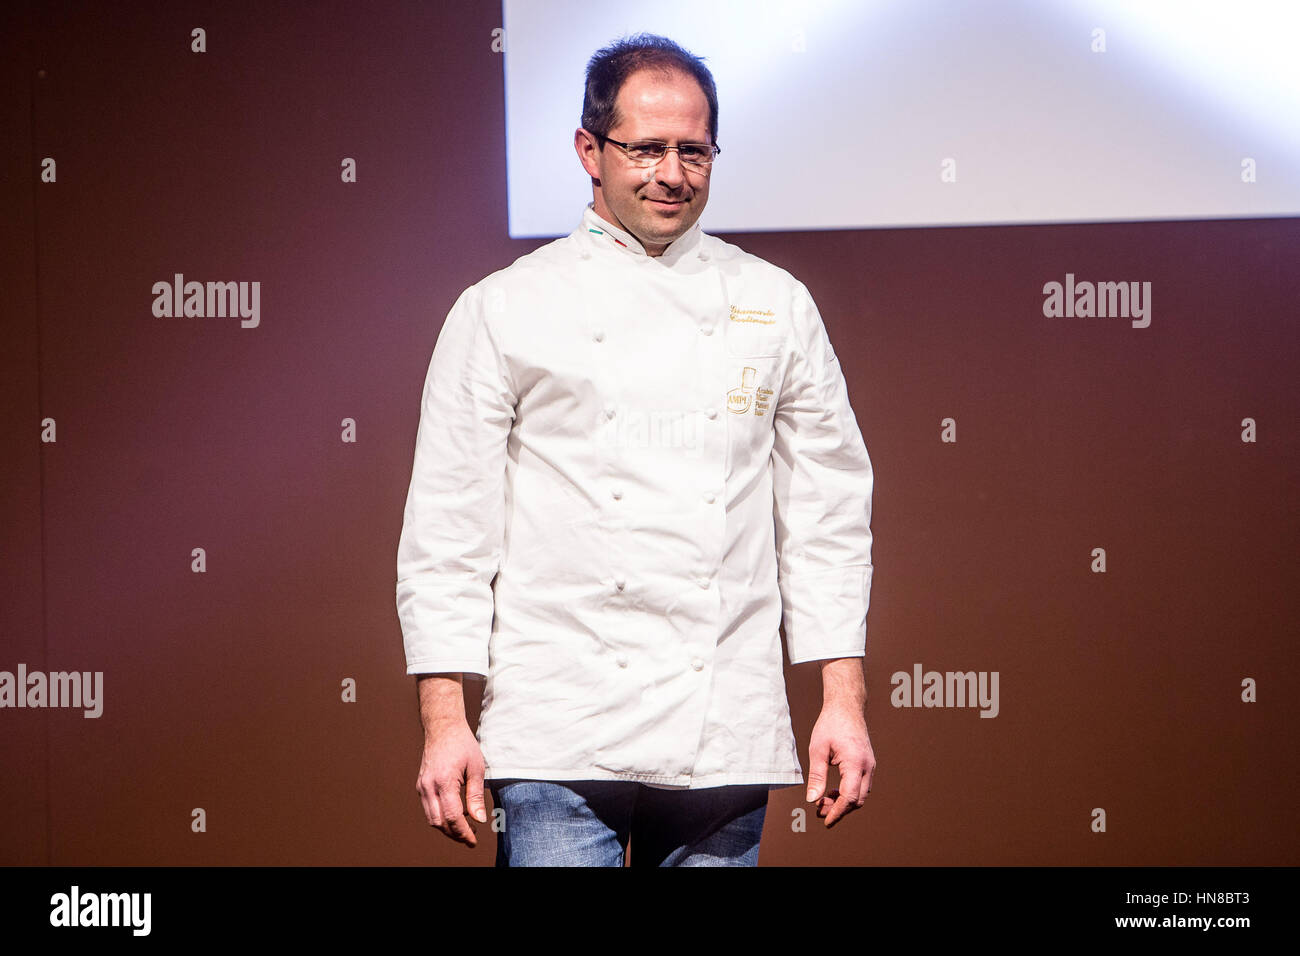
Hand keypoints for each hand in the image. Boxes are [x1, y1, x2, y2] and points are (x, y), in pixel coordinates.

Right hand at [416, 714, 487, 846]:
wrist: (443, 727)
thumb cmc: (462, 744)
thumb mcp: (476, 768)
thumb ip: (476, 796)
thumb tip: (478, 819)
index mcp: (444, 781)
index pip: (452, 817)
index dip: (463, 832)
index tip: (473, 841)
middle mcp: (429, 786)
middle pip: (439, 823)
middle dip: (455, 834)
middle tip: (471, 837)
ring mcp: (422, 786)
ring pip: (432, 818)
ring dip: (447, 827)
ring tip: (465, 827)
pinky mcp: (421, 785)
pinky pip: (429, 808)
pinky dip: (441, 816)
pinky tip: (456, 813)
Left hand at [806, 699, 875, 826]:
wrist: (846, 707)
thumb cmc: (831, 724)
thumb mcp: (817, 749)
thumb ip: (816, 776)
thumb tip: (812, 799)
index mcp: (855, 763)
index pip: (849, 797)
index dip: (837, 812)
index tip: (825, 820)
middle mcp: (867, 766)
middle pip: (857, 800)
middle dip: (840, 809)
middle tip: (820, 811)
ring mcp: (870, 765)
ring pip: (861, 794)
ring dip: (845, 801)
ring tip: (825, 800)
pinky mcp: (868, 763)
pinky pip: (862, 785)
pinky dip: (850, 792)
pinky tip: (834, 790)